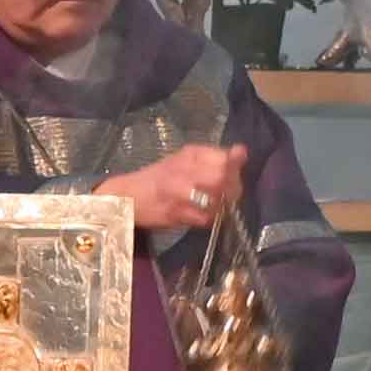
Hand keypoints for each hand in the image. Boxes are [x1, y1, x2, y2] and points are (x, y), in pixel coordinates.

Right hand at [118, 139, 250, 236]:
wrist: (127, 196)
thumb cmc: (159, 176)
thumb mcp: (185, 159)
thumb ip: (215, 156)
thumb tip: (242, 152)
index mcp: (190, 154)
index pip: (225, 159)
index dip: (234, 169)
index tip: (233, 175)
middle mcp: (185, 170)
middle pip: (222, 179)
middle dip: (230, 189)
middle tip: (226, 193)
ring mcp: (180, 193)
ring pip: (216, 200)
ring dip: (220, 205)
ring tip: (212, 204)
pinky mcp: (176, 214)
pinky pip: (204, 218)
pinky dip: (207, 218)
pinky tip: (200, 214)